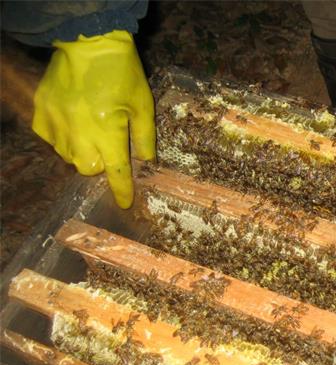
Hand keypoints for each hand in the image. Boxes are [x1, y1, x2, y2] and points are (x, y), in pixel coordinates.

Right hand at [32, 30, 154, 208]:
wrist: (89, 42)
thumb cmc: (122, 72)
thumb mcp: (143, 104)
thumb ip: (144, 136)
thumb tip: (146, 161)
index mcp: (108, 131)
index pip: (116, 171)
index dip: (122, 190)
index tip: (124, 203)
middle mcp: (79, 132)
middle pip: (87, 169)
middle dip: (100, 165)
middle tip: (107, 147)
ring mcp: (56, 122)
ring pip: (67, 156)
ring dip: (81, 152)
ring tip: (90, 131)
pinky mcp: (41, 111)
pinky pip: (50, 139)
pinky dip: (62, 138)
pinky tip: (72, 123)